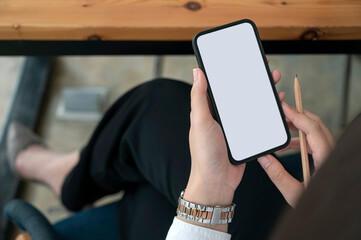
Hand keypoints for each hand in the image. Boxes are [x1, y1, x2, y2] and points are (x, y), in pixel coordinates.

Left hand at [183, 61, 283, 230]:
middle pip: (240, 93)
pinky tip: (276, 106)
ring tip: (275, 84)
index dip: (232, 72)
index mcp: (209, 109)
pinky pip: (258, 120)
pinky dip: (267, 111)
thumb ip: (199, 97)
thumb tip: (197, 72)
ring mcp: (234, 126)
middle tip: (266, 70)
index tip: (244, 60)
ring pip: (251, 105)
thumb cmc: (204, 153)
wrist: (216, 181)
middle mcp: (222, 116)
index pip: (221, 85)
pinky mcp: (245, 136)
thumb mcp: (200, 121)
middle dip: (253, 80)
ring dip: (263, 94)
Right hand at [258, 102, 334, 206]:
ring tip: (283, 127)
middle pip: (318, 126)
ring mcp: (332, 155)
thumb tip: (263, 159)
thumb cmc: (319, 208)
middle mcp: (332, 154)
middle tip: (282, 112)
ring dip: (301, 127)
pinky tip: (289, 145)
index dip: (297, 116)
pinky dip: (303, 138)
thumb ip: (278, 175)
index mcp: (327, 160)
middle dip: (299, 116)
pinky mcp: (329, 159)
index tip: (285, 108)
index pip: (312, 129)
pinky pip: (317, 142)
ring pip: (318, 132)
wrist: (333, 216)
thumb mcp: (295, 194)